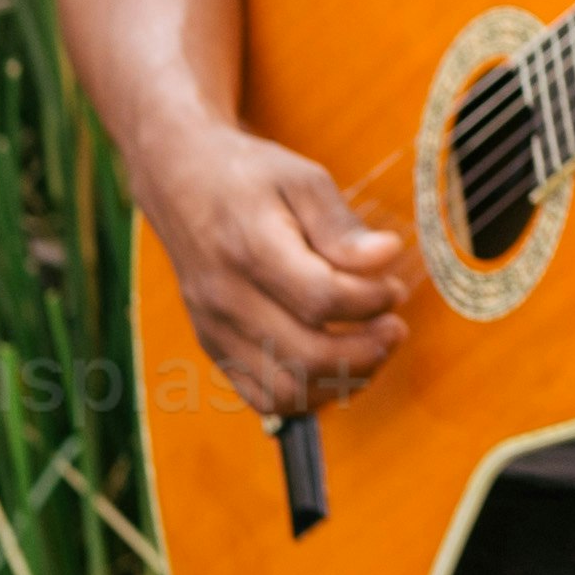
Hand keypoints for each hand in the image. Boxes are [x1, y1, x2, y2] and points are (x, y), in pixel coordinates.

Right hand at [144, 117, 407, 420]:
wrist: (180, 182)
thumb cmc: (250, 177)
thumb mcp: (302, 179)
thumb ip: (342, 226)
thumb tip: (388, 256)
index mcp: (250, 248)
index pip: (321, 298)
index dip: (371, 302)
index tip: (394, 288)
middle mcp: (226, 297)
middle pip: (307, 354)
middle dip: (367, 351)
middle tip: (394, 328)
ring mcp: (214, 328)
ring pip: (286, 389)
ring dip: (343, 380)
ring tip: (373, 349)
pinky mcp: (213, 346)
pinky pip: (263, 396)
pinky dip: (308, 394)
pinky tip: (338, 366)